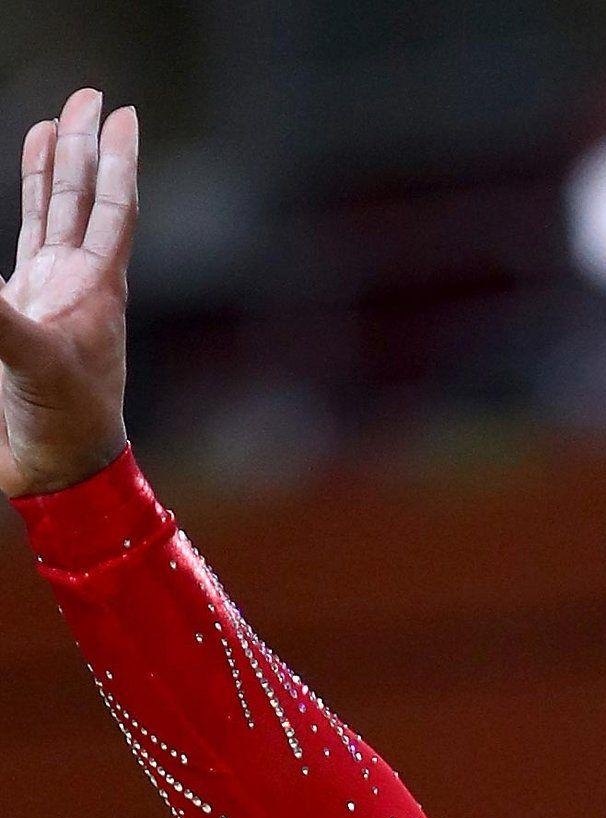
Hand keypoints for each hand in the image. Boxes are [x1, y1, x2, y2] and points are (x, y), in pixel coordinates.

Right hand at [0, 87, 138, 498]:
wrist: (55, 475)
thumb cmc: (64, 425)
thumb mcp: (32, 361)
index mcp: (98, 290)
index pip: (113, 209)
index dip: (118, 161)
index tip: (124, 115)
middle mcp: (77, 286)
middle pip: (82, 199)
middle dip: (84, 148)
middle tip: (90, 95)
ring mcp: (49, 298)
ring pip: (52, 218)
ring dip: (52, 172)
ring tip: (54, 123)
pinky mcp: (21, 317)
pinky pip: (23, 248)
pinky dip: (22, 215)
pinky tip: (22, 195)